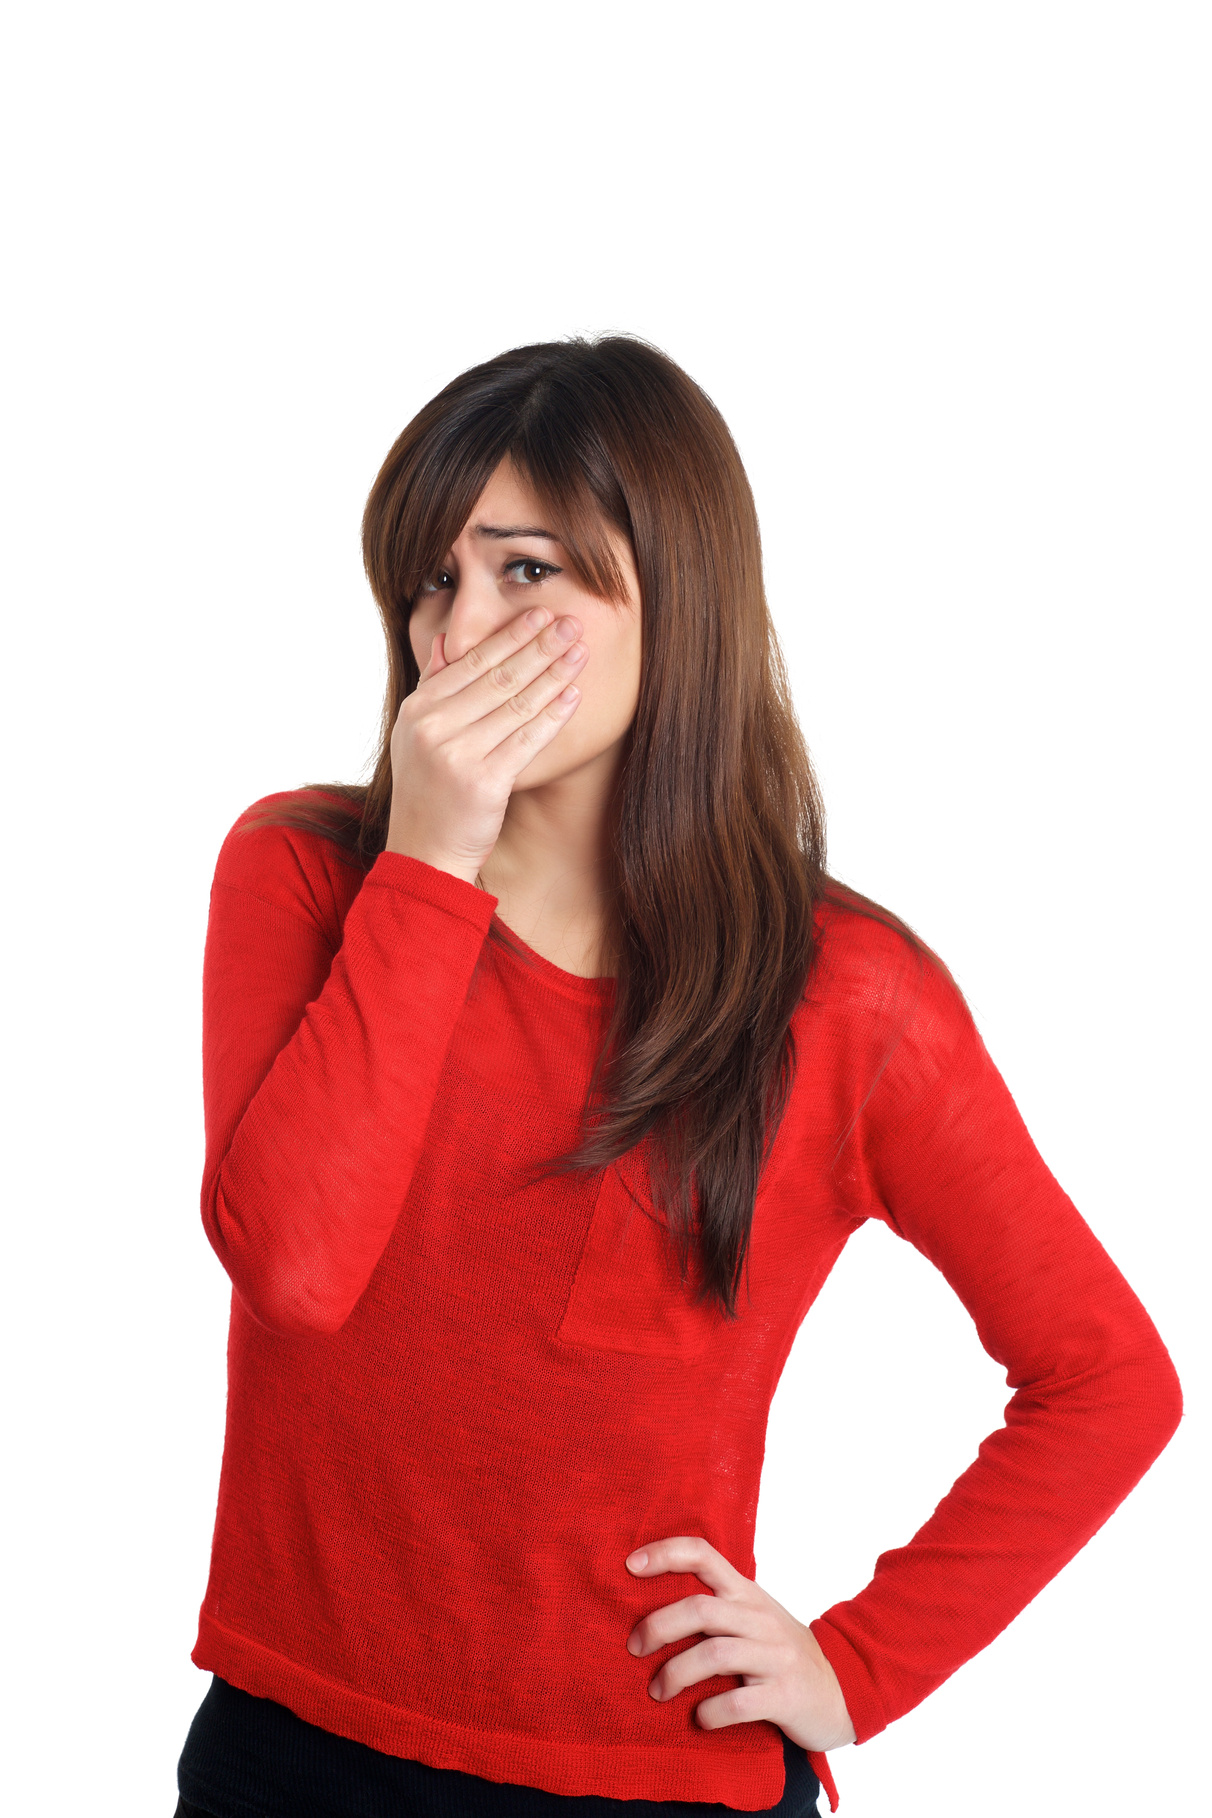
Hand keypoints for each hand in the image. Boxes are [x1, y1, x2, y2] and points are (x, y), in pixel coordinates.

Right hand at [385, 606, 588, 882]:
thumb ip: (433, 686)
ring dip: (553, 674)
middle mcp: (432, 727)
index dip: (509, 636)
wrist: (425, 852)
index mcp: (418, 710)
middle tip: (571, 622)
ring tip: (580, 652)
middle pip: (497, 677)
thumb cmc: (429, 794)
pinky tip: (574, 696)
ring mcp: (456, 754)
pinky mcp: (483, 782)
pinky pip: (527, 740)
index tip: (539, 614)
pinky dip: (553, 716)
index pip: (472, 662)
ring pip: (516, 704)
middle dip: (538, 646)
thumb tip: (448, 640)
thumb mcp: (416, 736)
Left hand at [624, 1535, 855, 1752]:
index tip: (630, 1566)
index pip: (704, 1555)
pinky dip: (710, 1712)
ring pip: (714, 1654)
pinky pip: (738, 1703)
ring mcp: (775, 1657)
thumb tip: (650, 1602)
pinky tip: (700, 1718)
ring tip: (657, 1691)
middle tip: (634, 1648)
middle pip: (700, 1609)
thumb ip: (716, 1604)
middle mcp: (759, 1618)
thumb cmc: (781, 1652)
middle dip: (658, 1627)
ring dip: (676, 1673)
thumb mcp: (754, 1616)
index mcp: (747, 1593)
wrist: (843, 1689)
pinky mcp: (785, 1696)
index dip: (666, 1553)